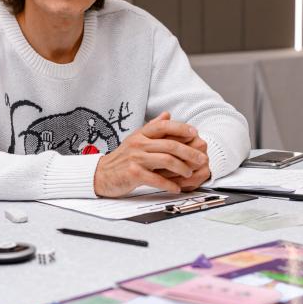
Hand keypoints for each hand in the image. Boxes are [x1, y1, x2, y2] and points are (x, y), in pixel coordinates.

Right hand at [93, 112, 207, 197]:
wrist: (100, 175)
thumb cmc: (121, 159)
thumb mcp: (136, 139)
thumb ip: (152, 128)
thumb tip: (167, 114)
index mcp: (141, 134)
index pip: (164, 126)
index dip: (181, 128)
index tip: (195, 133)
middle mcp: (138, 144)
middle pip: (170, 145)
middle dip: (189, 152)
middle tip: (201, 159)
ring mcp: (135, 159)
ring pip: (166, 161)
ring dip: (182, 168)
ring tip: (190, 173)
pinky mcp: (133, 174)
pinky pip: (156, 179)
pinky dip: (169, 185)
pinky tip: (177, 188)